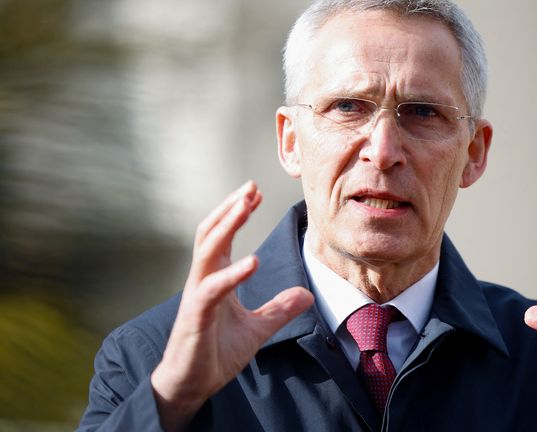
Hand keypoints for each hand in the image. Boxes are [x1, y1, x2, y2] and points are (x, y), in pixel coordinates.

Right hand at [150, 181, 313, 430]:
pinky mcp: (195, 316)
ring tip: (245, 205)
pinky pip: (213, 289)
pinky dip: (232, 274)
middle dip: (229, 208)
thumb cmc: (215, 352)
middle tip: (250, 186)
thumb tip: (307, 294)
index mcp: (215, 278)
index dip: (237, 213)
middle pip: (210, 233)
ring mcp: (197, 296)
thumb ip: (279, 309)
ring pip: (206, 251)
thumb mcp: (258, 328)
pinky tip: (252, 262)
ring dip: (226, 225)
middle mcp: (202, 280)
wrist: (191, 384)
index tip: (256, 193)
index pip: (223, 236)